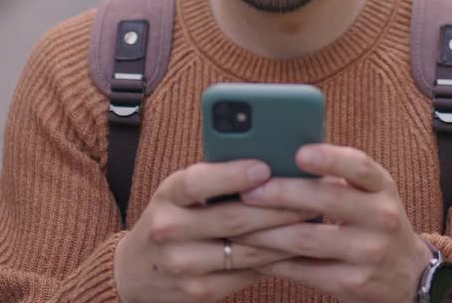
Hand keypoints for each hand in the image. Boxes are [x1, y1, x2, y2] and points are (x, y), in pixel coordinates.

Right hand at [114, 159, 318, 302]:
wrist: (136, 272)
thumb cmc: (173, 218)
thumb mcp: (181, 193)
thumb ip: (216, 178)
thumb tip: (272, 161)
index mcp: (168, 195)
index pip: (198, 181)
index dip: (232, 175)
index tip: (265, 167)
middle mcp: (170, 229)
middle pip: (233, 219)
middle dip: (279, 207)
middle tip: (313, 195)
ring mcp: (184, 264)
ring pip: (247, 250)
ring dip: (285, 236)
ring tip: (314, 220)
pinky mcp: (200, 291)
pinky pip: (248, 273)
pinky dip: (276, 260)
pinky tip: (298, 248)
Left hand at [234, 144, 433, 302]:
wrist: (408, 275)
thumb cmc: (375, 223)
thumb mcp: (370, 194)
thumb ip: (337, 177)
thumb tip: (279, 157)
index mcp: (382, 187)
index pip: (360, 166)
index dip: (330, 158)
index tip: (300, 152)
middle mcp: (382, 217)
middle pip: (328, 200)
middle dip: (282, 193)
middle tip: (248, 191)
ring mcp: (369, 252)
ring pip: (308, 239)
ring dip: (266, 232)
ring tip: (238, 223)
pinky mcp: (352, 283)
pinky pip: (304, 270)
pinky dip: (274, 261)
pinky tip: (253, 253)